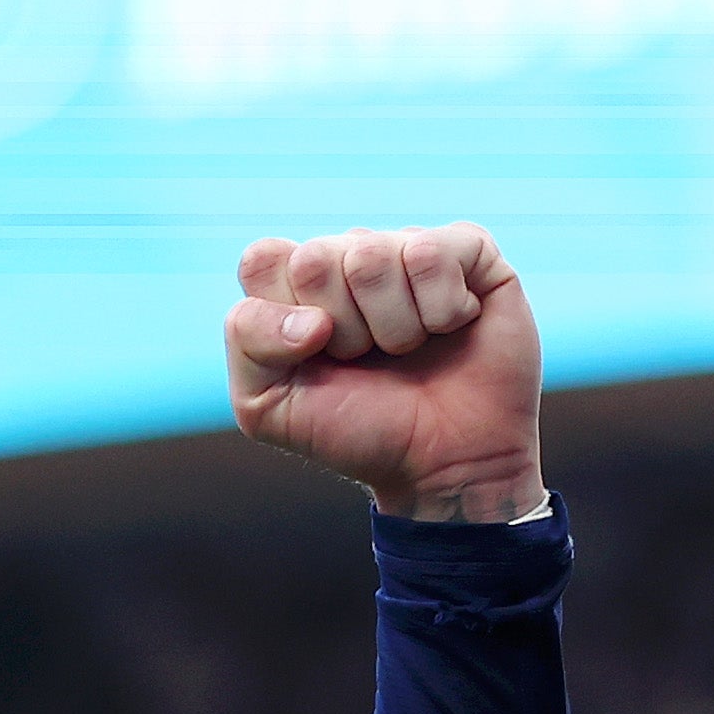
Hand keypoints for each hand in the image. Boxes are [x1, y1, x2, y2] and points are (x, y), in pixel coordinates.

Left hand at [228, 225, 546, 523]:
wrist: (445, 464)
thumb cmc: (359, 431)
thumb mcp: (268, 406)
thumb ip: (247, 341)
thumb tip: (312, 316)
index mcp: (298, 285)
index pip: (262, 258)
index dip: (282, 316)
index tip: (313, 356)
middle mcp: (351, 256)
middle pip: (314, 258)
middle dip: (342, 329)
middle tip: (366, 359)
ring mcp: (406, 249)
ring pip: (373, 255)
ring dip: (393, 327)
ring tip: (410, 350)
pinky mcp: (466, 250)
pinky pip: (431, 254)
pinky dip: (440, 310)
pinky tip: (451, 328)